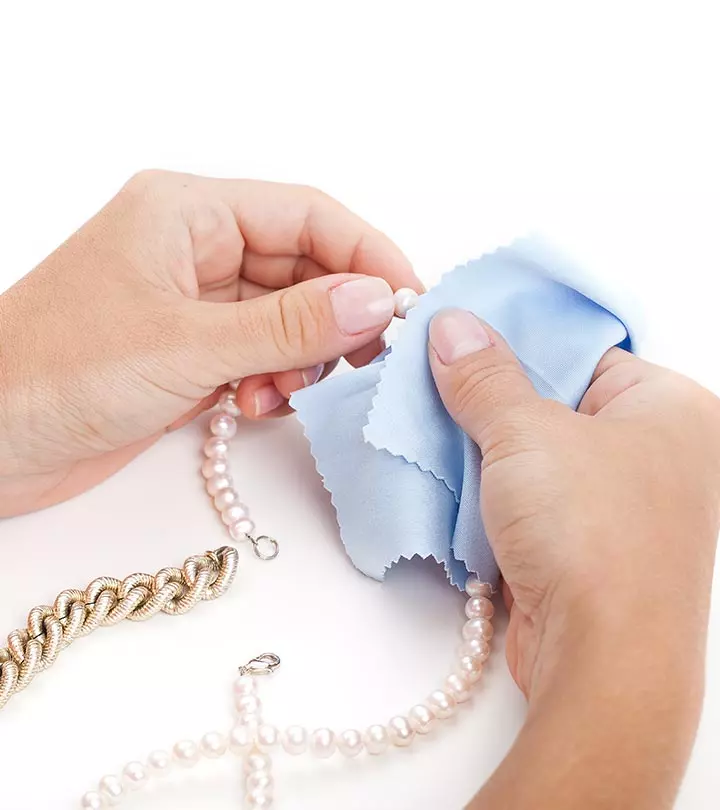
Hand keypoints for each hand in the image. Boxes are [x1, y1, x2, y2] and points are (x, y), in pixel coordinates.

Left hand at [0, 171, 420, 515]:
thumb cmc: (57, 372)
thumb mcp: (187, 344)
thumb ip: (289, 325)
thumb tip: (376, 302)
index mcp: (188, 212)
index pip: (308, 215)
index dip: (367, 255)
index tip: (409, 303)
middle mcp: (196, 250)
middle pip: (304, 268)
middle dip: (339, 315)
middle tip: (371, 359)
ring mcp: (195, 305)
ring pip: (288, 318)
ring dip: (304, 357)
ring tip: (284, 390)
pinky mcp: (192, 353)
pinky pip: (262, 355)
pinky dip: (276, 380)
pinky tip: (258, 404)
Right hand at [428, 308, 719, 808]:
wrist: (602, 661)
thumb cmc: (591, 531)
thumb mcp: (527, 432)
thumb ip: (484, 376)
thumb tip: (452, 328)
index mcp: (669, 407)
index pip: (581, 350)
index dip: (516, 341)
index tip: (457, 334)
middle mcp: (654, 453)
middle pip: (553, 403)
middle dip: (489, 399)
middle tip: (429, 377)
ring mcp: (620, 504)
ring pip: (535, 455)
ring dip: (482, 449)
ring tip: (425, 424)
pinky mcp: (584, 545)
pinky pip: (529, 499)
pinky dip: (490, 491)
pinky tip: (445, 477)